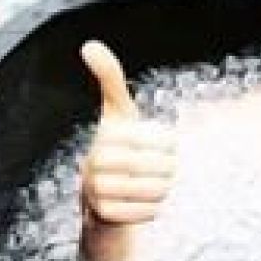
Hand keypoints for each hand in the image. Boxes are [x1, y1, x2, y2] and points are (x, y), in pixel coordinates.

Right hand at [79, 40, 175, 260]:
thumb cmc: (117, 148)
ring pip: (158, 191)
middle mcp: (96, 163)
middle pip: (163, 167)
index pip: (165, 141)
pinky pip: (148, 212)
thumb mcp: (117, 114)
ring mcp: (97, 191)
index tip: (163, 146)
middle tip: (160, 169)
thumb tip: (89, 44)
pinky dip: (152, 209)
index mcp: (107, 136)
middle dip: (168, 170)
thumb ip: (110, 79)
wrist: (99, 197)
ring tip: (153, 184)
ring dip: (162, 190)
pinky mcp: (104, 215)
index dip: (171, 145)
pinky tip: (142, 202)